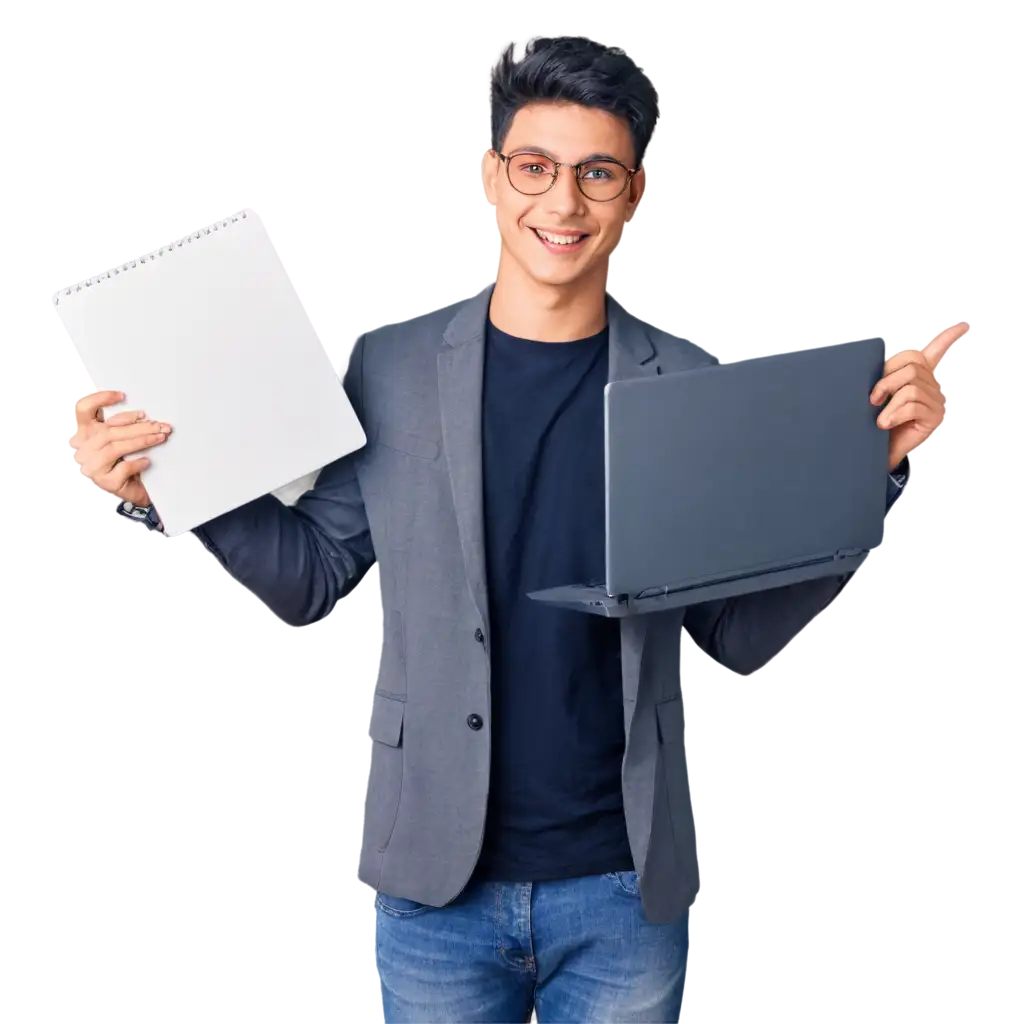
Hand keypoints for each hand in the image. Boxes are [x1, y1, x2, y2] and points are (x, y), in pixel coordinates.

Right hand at [64, 390, 171, 507]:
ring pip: (116, 447)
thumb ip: (117, 423)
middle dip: (138, 426)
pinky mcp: (104, 482)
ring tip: (160, 437)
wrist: (129, 491)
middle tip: (159, 424)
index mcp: (81, 434)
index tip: (122, 395)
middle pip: (108, 431)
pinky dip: (138, 462)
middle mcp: (81, 450)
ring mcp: (90, 467)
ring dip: (142, 440)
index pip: (81, 409)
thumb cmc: (122, 462)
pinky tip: (148, 461)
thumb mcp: (117, 440)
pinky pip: (123, 467)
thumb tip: (130, 403)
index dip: (99, 399)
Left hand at [870, 320, 973, 471]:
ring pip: (910, 387)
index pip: (937, 352)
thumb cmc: (873, 419)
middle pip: (911, 367)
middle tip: (872, 400)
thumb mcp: (877, 393)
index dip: (949, 339)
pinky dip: (893, 414)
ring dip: (887, 402)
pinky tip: (884, 425)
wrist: (873, 450)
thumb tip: (885, 363)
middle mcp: (933, 384)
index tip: (963, 327)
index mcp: (920, 374)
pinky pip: (912, 405)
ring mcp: (937, 401)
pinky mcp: (935, 417)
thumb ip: (885, 375)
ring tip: (879, 418)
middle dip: (886, 382)